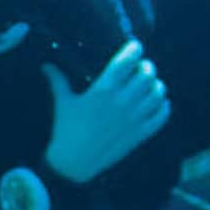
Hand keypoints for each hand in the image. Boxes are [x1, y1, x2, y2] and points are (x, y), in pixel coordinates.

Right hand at [43, 40, 170, 183]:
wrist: (73, 162)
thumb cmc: (66, 130)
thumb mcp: (62, 102)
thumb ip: (58, 80)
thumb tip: (46, 65)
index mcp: (102, 89)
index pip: (125, 61)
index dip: (134, 49)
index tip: (135, 47)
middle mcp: (121, 101)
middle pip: (147, 74)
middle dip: (147, 67)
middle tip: (143, 68)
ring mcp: (132, 119)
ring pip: (157, 93)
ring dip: (157, 85)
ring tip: (151, 85)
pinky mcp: (139, 134)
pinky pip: (161, 117)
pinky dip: (164, 108)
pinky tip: (159, 104)